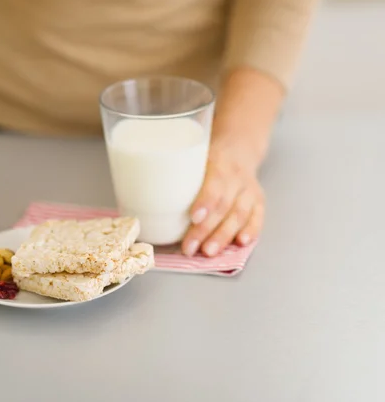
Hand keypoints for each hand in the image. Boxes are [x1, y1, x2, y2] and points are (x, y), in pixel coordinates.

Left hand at [181, 141, 264, 256]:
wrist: (238, 149)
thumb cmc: (207, 160)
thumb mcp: (192, 158)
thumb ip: (177, 175)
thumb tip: (144, 199)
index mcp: (219, 164)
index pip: (214, 184)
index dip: (205, 202)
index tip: (193, 218)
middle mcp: (237, 178)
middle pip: (224, 206)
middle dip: (207, 230)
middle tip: (191, 248)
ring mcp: (249, 190)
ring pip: (240, 215)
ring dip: (224, 236)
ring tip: (209, 252)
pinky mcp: (258, 202)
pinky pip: (257, 218)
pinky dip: (251, 231)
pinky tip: (240, 243)